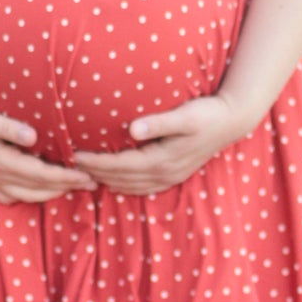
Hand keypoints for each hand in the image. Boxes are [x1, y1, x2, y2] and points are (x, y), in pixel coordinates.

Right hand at [0, 97, 97, 205]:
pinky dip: (27, 198)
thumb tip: (34, 136)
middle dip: (66, 188)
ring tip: (71, 189)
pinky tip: (35, 194)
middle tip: (92, 184)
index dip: (67, 177)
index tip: (89, 175)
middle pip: (38, 188)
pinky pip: (8, 197)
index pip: (41, 174)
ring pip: (25, 196)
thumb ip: (7, 127)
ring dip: (50, 194)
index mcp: (0, 160)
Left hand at [70, 94, 249, 196]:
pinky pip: (143, 187)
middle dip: (95, 173)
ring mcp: (170, 177)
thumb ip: (158, 122)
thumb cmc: (207, 113)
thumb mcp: (184, 115)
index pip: (120, 164)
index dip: (96, 161)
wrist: (233, 121)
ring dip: (106, 181)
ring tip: (84, 174)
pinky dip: (125, 186)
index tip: (74, 155)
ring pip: (130, 186)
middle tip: (69, 166)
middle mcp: (164, 173)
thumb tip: (133, 128)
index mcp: (162, 159)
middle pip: (121, 178)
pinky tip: (114, 182)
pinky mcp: (175, 174)